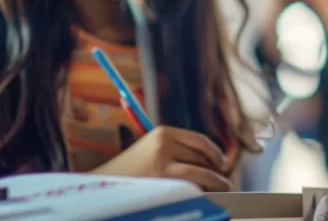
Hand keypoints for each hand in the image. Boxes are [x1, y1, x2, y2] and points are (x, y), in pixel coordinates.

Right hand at [91, 126, 233, 191]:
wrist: (103, 185)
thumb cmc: (129, 172)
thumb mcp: (150, 150)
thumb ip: (175, 150)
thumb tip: (210, 162)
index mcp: (162, 132)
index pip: (199, 140)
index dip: (215, 152)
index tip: (222, 161)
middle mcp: (164, 143)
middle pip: (202, 156)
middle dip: (214, 168)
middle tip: (223, 179)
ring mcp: (164, 162)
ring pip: (201, 171)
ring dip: (215, 180)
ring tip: (224, 188)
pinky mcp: (164, 180)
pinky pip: (194, 183)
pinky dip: (205, 188)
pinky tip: (209, 194)